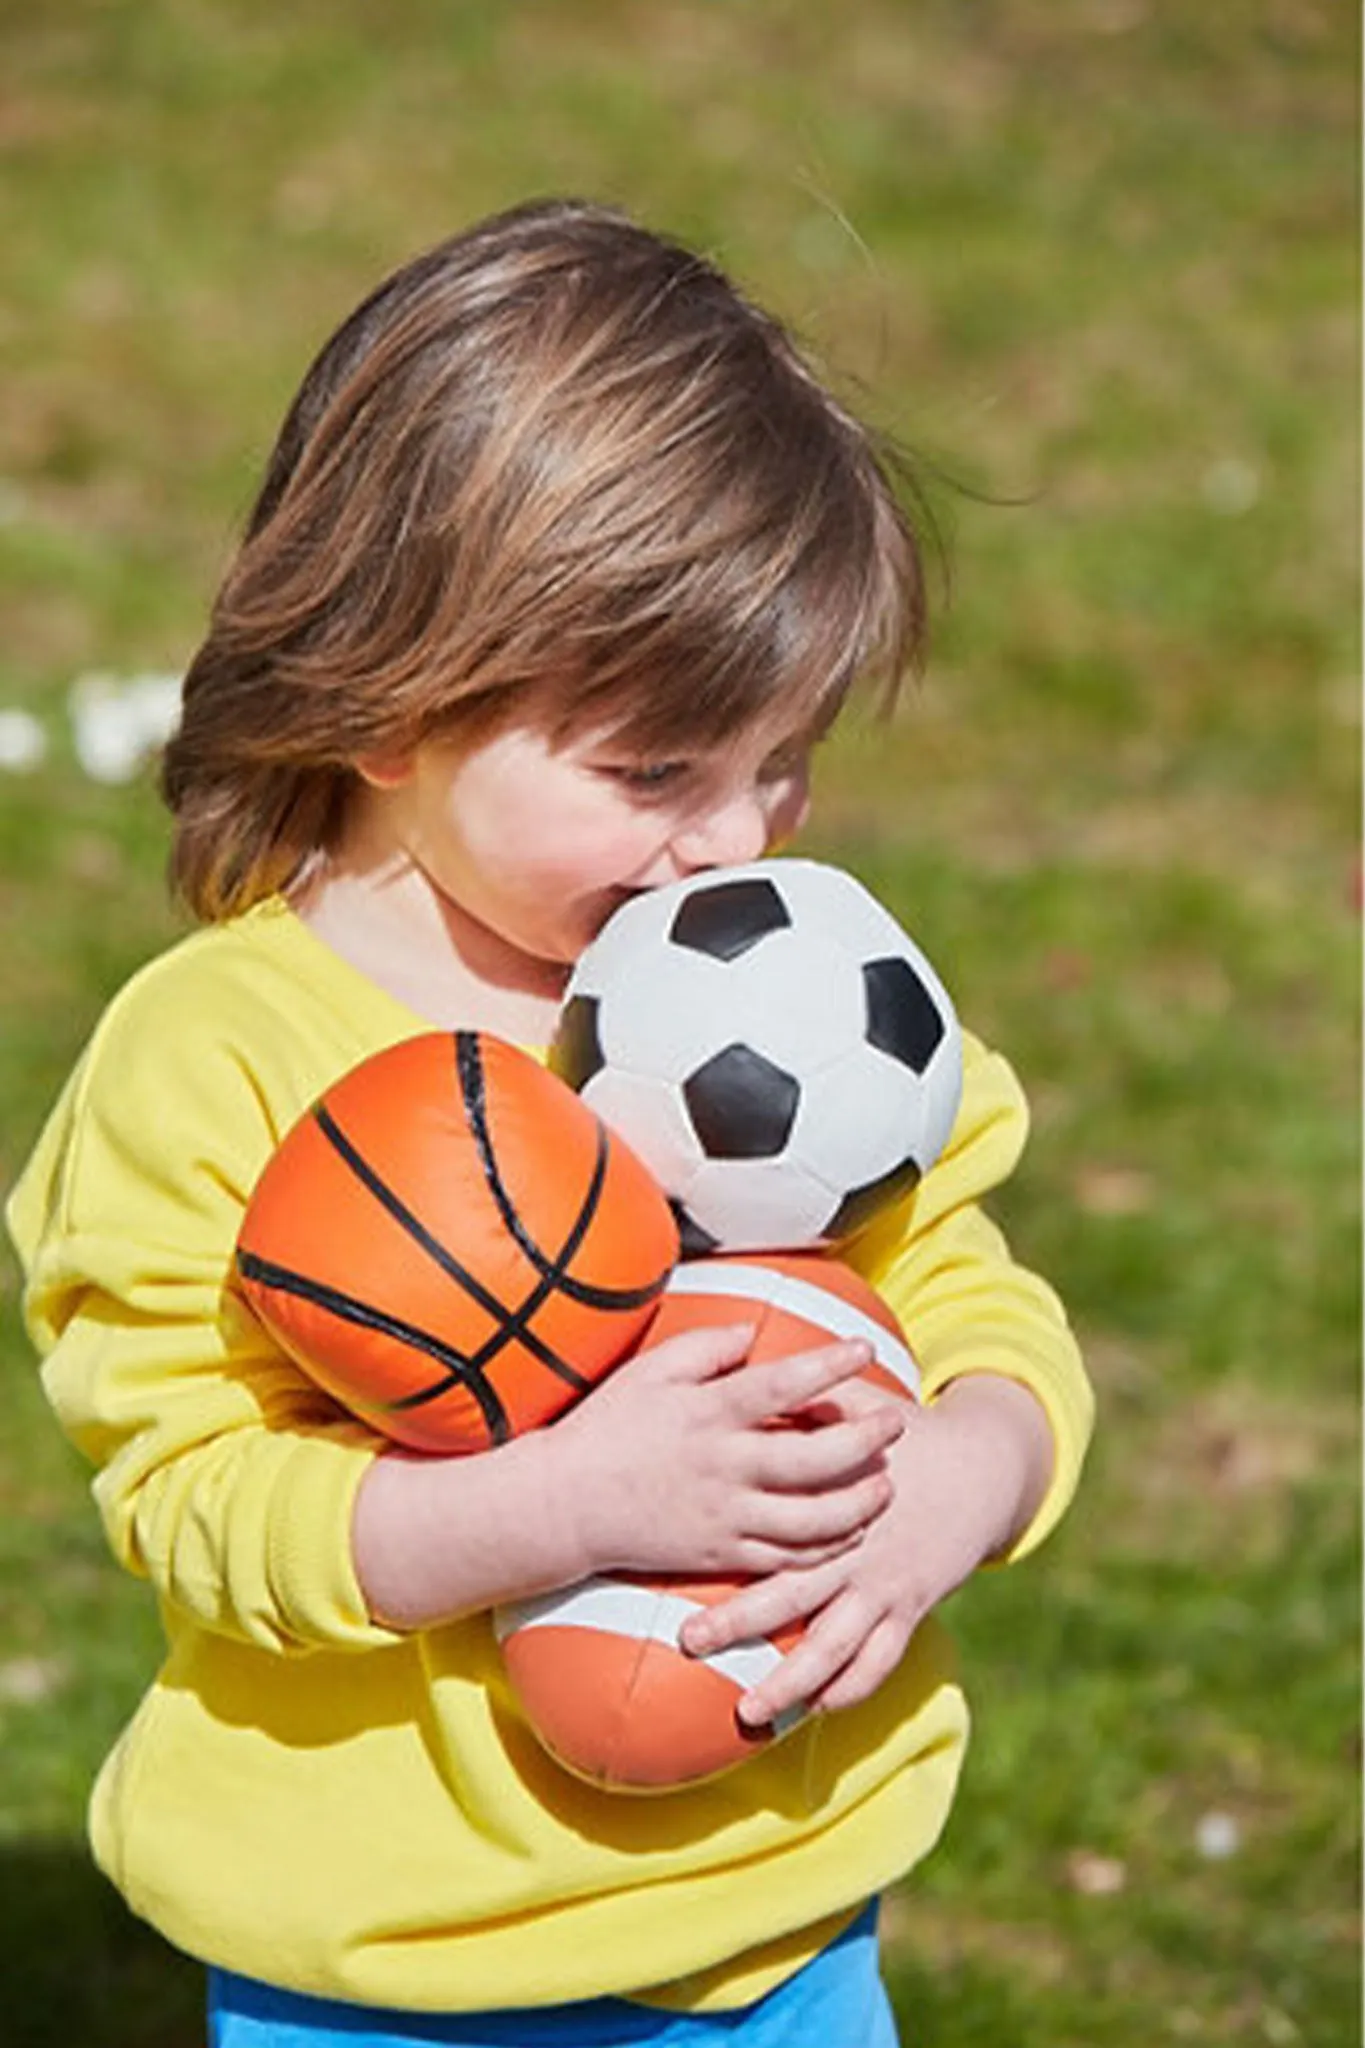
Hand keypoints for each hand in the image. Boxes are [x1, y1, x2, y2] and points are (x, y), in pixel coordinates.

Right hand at [552, 1322, 905, 1580]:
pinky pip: (786, 1560)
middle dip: (865, 1443)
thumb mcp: (650, 1371)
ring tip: (886, 1487)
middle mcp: (724, 1467)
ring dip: (858, 1505)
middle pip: (815, 1460)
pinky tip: (849, 1532)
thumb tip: (753, 1334)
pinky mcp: (720, 1556)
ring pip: (812, 1521)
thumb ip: (705, 1347)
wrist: (565, 1504)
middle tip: (895, 1425)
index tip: (866, 1349)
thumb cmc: (607, 1429)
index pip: (783, 1385)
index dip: (831, 1366)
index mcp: (709, 1414)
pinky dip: (826, 1549)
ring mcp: (725, 1516)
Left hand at [678, 1374, 1053, 1726]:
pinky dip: (851, 1688)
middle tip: (690, 1642)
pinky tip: (819, 1709)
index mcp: (835, 1499)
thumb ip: (808, 1398)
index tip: (680, 1558)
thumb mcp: (859, 1406)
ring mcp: (885, 1586)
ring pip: (834, 1646)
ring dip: (791, 1681)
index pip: (772, 1528)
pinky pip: (880, 1659)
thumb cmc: (905, 1433)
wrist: (980, 1469)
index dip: (726, 1547)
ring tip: (749, 1714)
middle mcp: (856, 1549)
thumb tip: (751, 1368)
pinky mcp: (910, 1608)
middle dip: (740, 1623)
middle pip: (792, 1595)